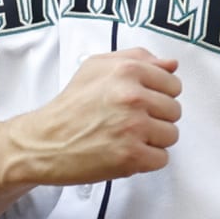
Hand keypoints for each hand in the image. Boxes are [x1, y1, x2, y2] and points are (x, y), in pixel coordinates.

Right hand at [6, 48, 181, 184]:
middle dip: (156, 118)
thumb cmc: (71, 104)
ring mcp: (133, 128)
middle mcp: (133, 97)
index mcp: (127, 71)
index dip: (158, 95)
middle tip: (128, 121)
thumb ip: (137, 58)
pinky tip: (125, 152)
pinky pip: (161, 159)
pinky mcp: (131, 157)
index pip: (173, 84)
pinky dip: (146, 160)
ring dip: (152, 140)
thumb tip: (172, 65)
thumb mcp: (97, 67)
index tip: (140, 102)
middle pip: (174, 111)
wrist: (45, 141)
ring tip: (126, 137)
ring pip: (171, 135)